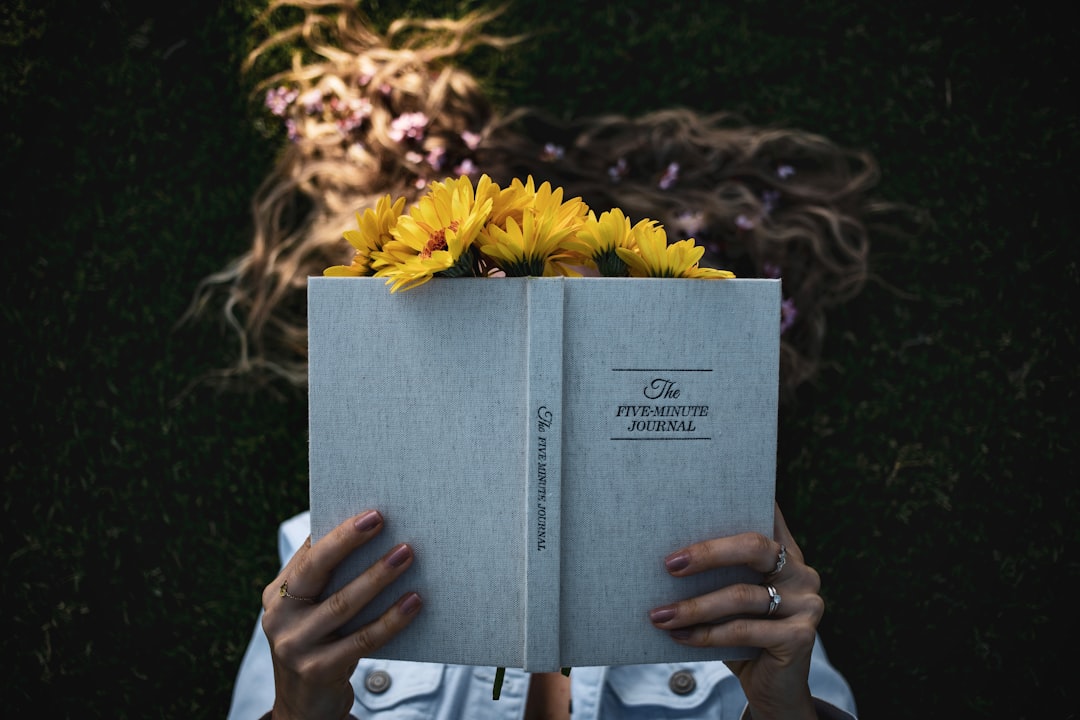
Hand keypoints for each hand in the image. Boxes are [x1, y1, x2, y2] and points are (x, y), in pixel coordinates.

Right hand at [261, 510, 421, 719]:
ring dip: (378, 576)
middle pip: (316, 570)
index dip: (337, 530)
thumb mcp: (313, 614)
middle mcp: (279, 616)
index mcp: (278, 594)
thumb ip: (329, 582)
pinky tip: (413, 602)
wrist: (305, 709)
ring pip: (343, 604)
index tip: (370, 511)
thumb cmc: (321, 645)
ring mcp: (295, 646)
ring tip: (407, 554)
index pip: (307, 553)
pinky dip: (391, 619)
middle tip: (380, 518)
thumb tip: (372, 534)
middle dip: (348, 541)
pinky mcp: (318, 671)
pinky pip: (362, 640)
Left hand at [649, 503, 822, 719]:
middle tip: (669, 564)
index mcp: (785, 552)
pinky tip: (679, 636)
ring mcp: (807, 602)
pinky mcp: (802, 636)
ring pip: (741, 595)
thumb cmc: (741, 635)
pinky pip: (745, 630)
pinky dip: (707, 634)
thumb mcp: (728, 599)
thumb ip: (716, 574)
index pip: (768, 514)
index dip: (748, 494)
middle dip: (707, 553)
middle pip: (754, 546)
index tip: (712, 481)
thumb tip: (666, 555)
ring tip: (660, 614)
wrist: (772, 688)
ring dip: (693, 606)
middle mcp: (802, 571)